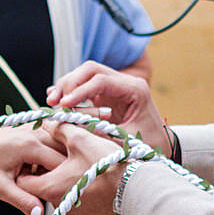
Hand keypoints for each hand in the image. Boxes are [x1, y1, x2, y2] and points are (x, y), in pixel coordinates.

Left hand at [0, 125, 66, 214]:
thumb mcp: (0, 188)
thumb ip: (21, 200)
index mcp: (30, 145)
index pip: (60, 164)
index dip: (63, 180)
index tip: (59, 192)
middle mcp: (34, 132)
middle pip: (64, 151)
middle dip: (63, 169)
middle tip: (52, 185)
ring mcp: (32, 127)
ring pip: (58, 143)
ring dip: (57, 160)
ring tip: (41, 175)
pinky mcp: (29, 127)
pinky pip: (50, 138)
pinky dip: (50, 151)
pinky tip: (37, 165)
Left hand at [21, 122, 123, 214]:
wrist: (136, 187)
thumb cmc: (106, 163)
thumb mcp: (80, 138)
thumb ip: (58, 129)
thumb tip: (46, 122)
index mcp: (49, 188)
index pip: (22, 181)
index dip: (26, 165)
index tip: (34, 154)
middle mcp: (59, 204)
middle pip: (41, 186)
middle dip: (46, 169)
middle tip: (56, 152)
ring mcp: (75, 210)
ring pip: (59, 191)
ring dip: (63, 177)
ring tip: (75, 159)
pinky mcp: (90, 211)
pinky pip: (76, 196)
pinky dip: (78, 184)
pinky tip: (89, 170)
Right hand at [44, 62, 168, 155]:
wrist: (161, 144)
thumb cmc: (148, 144)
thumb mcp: (126, 141)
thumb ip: (100, 132)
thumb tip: (70, 126)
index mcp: (135, 89)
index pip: (101, 81)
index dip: (79, 92)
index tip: (63, 106)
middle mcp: (125, 82)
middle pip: (91, 69)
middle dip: (69, 83)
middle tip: (53, 101)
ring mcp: (115, 85)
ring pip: (85, 74)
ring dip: (67, 86)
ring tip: (51, 101)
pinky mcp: (107, 93)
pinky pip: (85, 85)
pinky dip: (70, 91)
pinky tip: (56, 99)